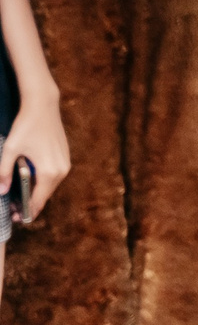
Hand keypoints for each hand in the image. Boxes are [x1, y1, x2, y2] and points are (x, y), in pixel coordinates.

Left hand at [1, 91, 67, 222]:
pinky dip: (43, 183)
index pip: (38, 201)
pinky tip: (31, 182)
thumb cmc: (26, 127)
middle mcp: (61, 170)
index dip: (26, 212)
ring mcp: (65, 163)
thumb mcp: (10, 150)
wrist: (43, 106)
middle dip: (30, 204)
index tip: (16, 219)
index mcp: (48, 172)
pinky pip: (53, 177)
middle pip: (45, 196)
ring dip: (37, 193)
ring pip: (50, 186)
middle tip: (14, 209)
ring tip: (20, 197)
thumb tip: (1, 191)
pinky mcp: (65, 157)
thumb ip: (4, 173)